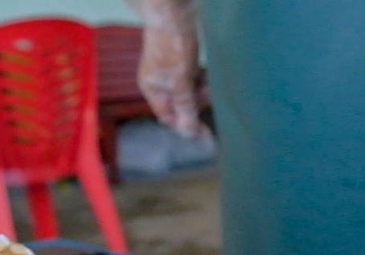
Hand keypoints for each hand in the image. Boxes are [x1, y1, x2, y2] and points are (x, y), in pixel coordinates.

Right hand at [138, 10, 207, 137]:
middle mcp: (160, 81)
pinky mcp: (184, 59)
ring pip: (190, 91)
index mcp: (152, 88)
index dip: (185, 126)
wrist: (174, 9)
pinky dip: (204, 80)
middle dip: (197, 106)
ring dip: (203, 93)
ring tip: (211, 87)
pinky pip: (196, 78)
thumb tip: (188, 133)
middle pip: (181, 105)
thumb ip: (185, 107)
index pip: (168, 117)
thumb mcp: (180, 81)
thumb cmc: (171, 44)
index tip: (206, 132)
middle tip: (211, 101)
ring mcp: (172, 70)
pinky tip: (212, 78)